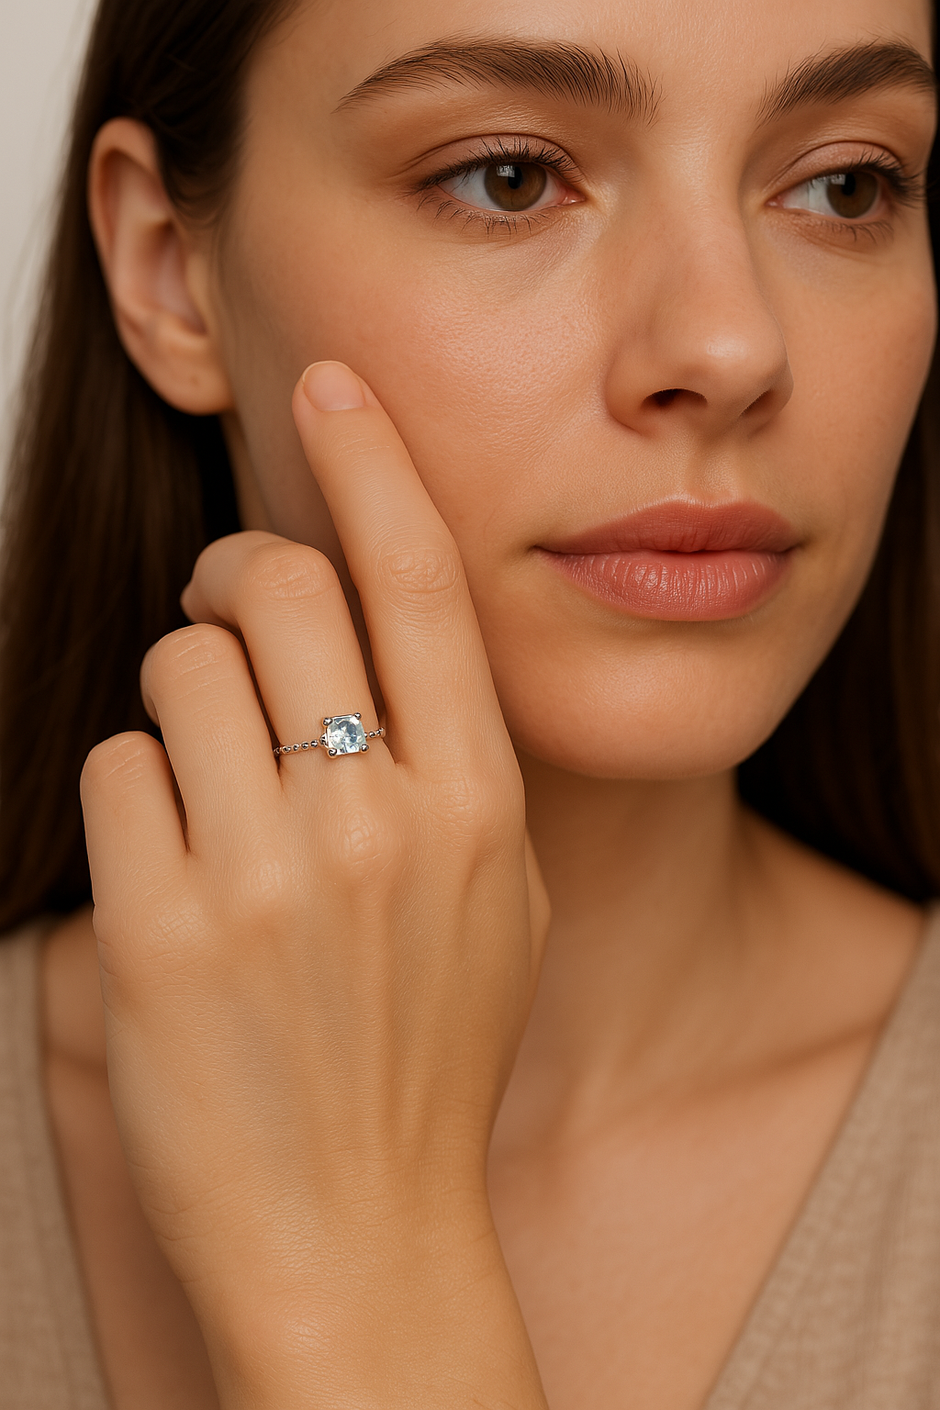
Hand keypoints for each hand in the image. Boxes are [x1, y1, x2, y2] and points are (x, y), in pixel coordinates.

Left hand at [81, 362, 549, 1409]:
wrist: (361, 1234)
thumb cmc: (429, 1063)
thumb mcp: (502, 909)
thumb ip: (457, 772)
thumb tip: (376, 651)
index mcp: (478, 805)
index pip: (420, 583)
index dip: (373, 463)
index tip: (332, 384)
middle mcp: (380, 819)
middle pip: (279, 588)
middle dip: (233, 571)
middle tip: (220, 607)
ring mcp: (269, 874)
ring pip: (179, 671)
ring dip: (178, 698)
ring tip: (204, 778)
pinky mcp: (162, 929)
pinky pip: (117, 768)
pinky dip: (134, 793)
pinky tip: (170, 866)